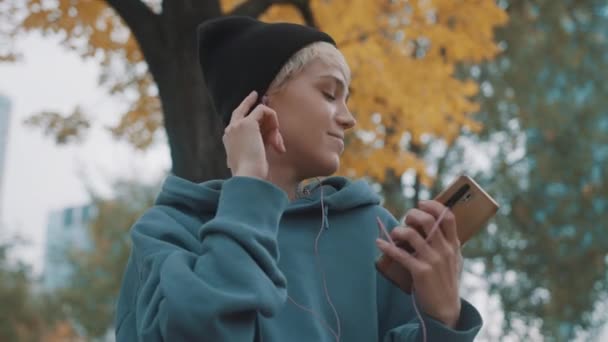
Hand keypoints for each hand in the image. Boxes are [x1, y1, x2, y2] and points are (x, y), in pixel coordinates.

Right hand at [223, 91, 285, 179]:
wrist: (249, 176)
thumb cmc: (253, 173)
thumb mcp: (254, 157)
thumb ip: (260, 144)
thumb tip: (273, 137)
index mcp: (229, 141)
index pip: (237, 123)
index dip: (249, 116)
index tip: (256, 110)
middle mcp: (230, 130)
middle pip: (240, 110)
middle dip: (249, 101)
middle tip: (256, 94)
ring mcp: (237, 125)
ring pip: (258, 112)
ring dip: (273, 125)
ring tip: (277, 144)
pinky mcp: (247, 122)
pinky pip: (263, 110)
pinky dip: (274, 120)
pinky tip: (277, 137)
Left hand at [376, 200, 462, 327]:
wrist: (445, 310)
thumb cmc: (446, 281)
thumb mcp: (455, 260)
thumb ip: (448, 243)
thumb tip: (435, 223)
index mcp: (454, 245)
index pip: (448, 216)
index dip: (434, 205)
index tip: (421, 203)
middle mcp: (445, 250)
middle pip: (427, 220)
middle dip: (412, 215)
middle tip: (406, 219)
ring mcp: (433, 261)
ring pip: (411, 234)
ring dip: (398, 230)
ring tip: (394, 234)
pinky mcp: (420, 272)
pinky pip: (400, 254)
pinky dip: (387, 246)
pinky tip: (379, 243)